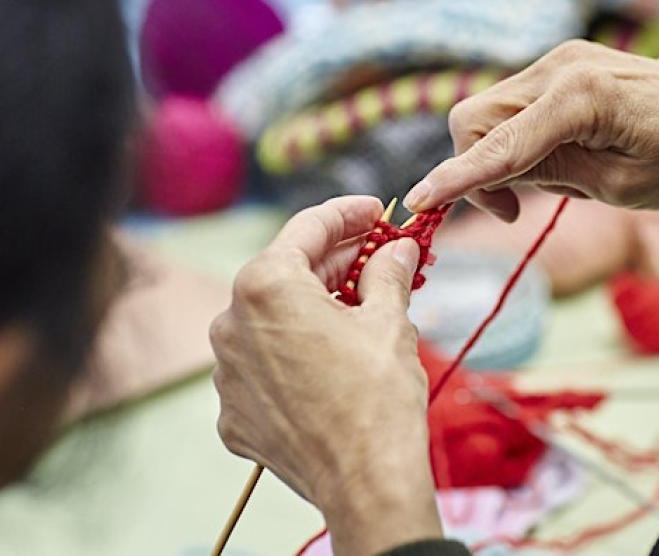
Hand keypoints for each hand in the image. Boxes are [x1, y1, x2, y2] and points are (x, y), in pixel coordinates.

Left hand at [211, 196, 441, 554]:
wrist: (366, 482)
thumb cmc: (378, 396)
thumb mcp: (390, 320)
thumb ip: (388, 271)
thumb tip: (398, 249)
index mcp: (266, 287)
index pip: (307, 229)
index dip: (347, 214)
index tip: (374, 211)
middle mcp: (231, 323)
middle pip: (287, 273)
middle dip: (336, 262)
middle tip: (378, 255)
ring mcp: (227, 372)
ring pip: (272, 320)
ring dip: (313, 308)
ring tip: (360, 307)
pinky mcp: (233, 411)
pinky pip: (264, 365)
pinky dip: (295, 353)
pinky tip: (332, 358)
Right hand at [404, 40, 658, 220]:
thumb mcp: (615, 187)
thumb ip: (547, 174)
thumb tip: (491, 175)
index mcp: (580, 97)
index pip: (496, 143)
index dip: (455, 177)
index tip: (418, 202)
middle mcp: (563, 66)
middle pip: (476, 117)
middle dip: (476, 166)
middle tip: (513, 208)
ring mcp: (563, 59)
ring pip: (490, 109)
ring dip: (496, 153)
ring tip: (546, 183)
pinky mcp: (568, 65)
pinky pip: (516, 103)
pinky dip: (516, 136)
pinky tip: (553, 156)